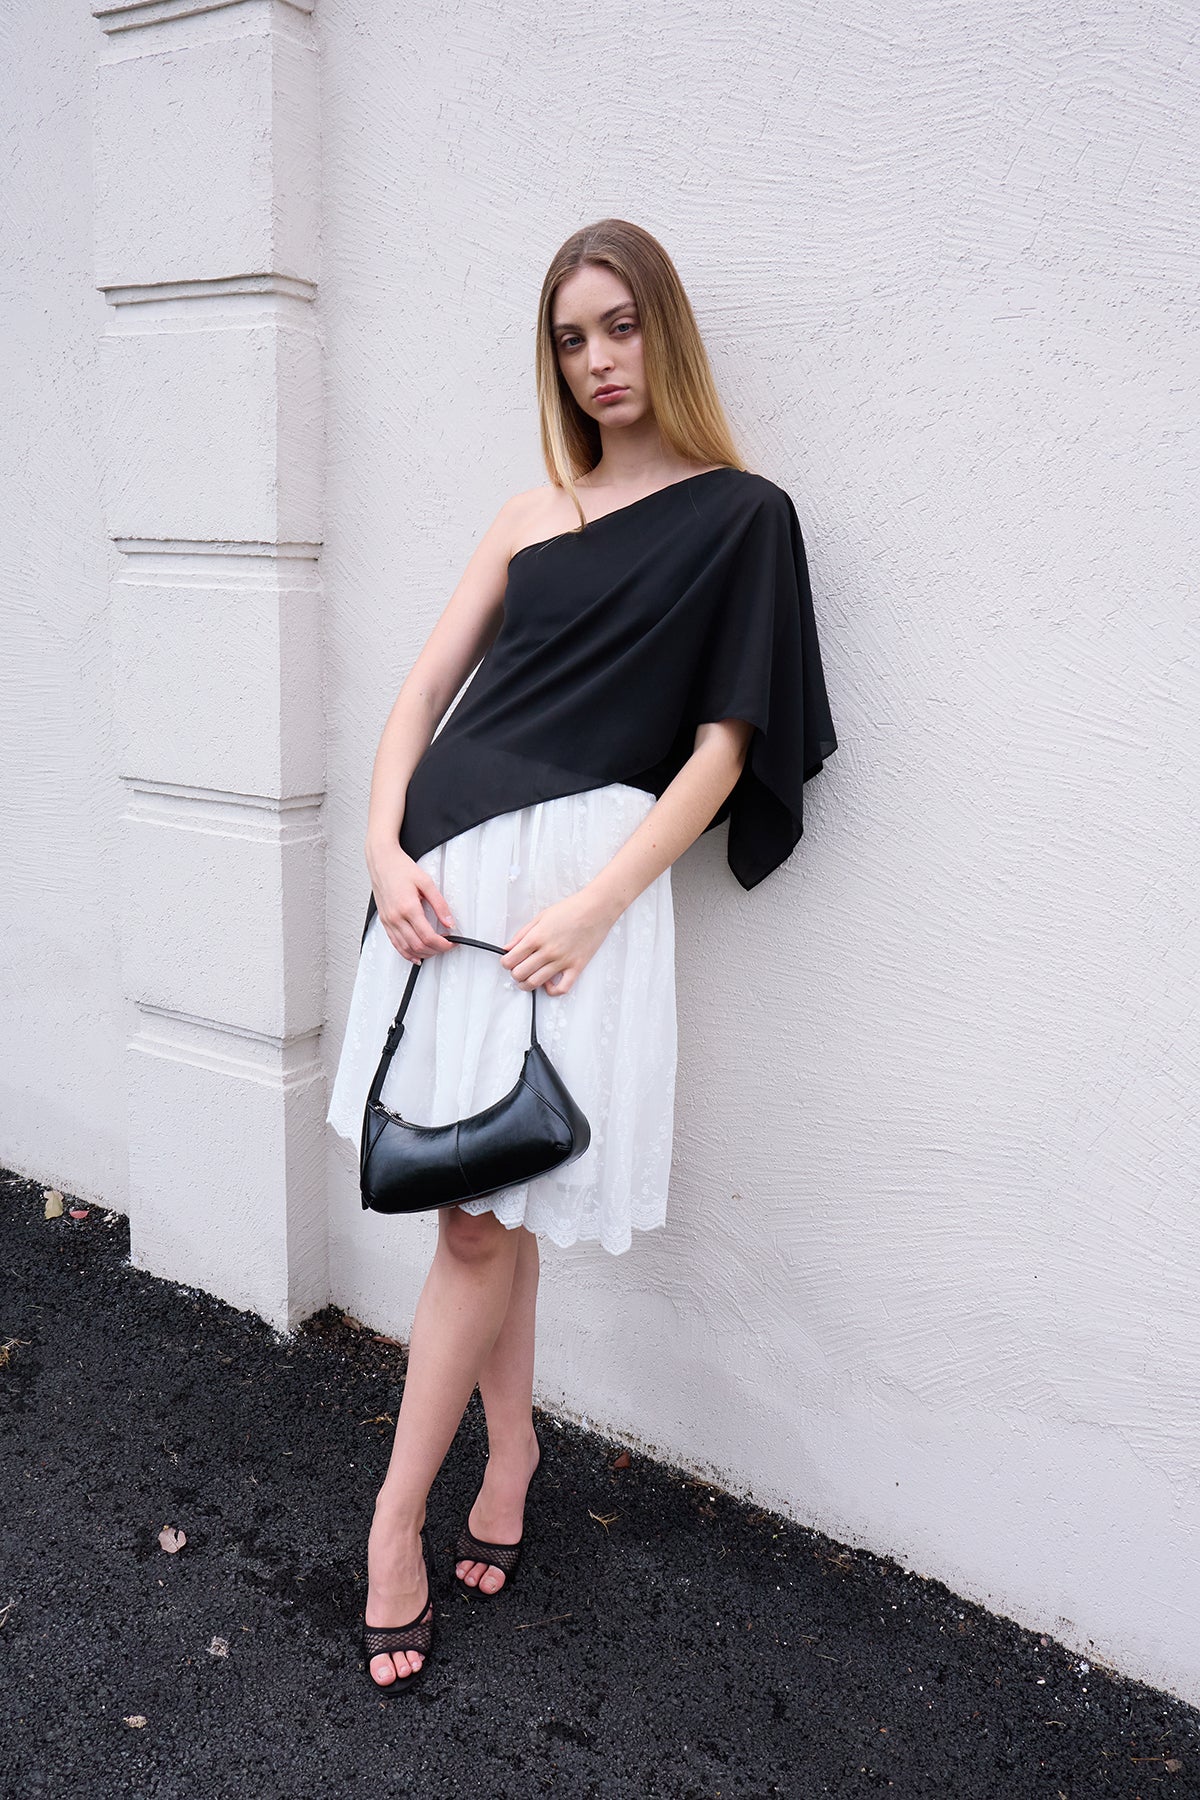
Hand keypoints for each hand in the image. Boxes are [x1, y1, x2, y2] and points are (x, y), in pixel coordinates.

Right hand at [367, 843, 456, 964]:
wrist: (381, 861)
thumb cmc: (400, 868)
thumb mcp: (426, 882)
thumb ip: (440, 905)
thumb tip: (450, 922)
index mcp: (408, 907)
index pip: (428, 936)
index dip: (443, 944)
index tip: (452, 943)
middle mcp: (396, 917)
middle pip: (418, 946)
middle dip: (435, 951)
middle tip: (446, 946)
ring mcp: (388, 921)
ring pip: (406, 948)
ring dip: (422, 954)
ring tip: (435, 951)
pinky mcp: (385, 922)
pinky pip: (395, 944)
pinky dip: (407, 953)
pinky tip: (416, 955)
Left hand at [499, 884, 619, 995]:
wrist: (596, 909)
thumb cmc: (571, 909)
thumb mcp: (541, 917)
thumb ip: (522, 934)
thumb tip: (508, 947)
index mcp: (536, 937)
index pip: (511, 960)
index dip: (505, 962)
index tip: (508, 961)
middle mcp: (548, 951)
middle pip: (520, 973)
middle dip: (515, 973)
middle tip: (517, 969)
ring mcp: (562, 961)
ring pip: (536, 983)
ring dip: (527, 984)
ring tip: (527, 979)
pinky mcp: (576, 967)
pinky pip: (562, 988)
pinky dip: (552, 991)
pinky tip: (548, 984)